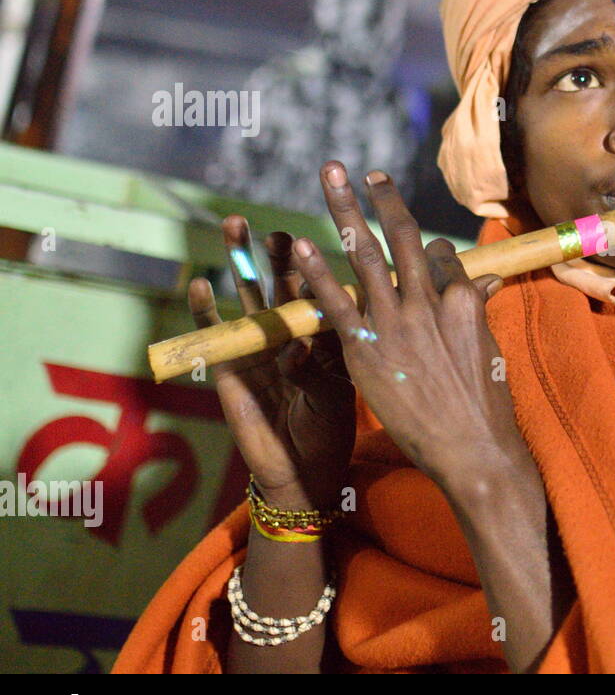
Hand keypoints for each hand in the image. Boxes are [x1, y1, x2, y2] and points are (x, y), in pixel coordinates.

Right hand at [189, 216, 355, 508]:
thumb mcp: (334, 391)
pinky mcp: (229, 365)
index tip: (314, 244)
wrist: (302, 468)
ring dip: (239, 262)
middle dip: (278, 256)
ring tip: (235, 226)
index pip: (317, 292)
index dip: (316, 267)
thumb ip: (320, 364)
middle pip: (281, 285)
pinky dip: (205, 309)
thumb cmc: (328, 428)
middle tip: (276, 230)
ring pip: (247, 295)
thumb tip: (306, 340)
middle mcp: (289, 334)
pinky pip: (214, 331)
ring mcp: (258, 346)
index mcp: (321, 336)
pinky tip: (199, 283)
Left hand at [290, 161, 524, 497]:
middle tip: (365, 171)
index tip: (413, 249)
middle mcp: (430, 301)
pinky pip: (337, 304)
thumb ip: (477, 310)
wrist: (474, 450)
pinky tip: (299, 247)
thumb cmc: (486, 405)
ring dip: (347, 211)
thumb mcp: (489, 349)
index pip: (438, 257)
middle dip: (384, 200)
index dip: (424, 251)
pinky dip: (316, 274)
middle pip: (404, 237)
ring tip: (332, 178)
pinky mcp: (367, 351)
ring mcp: (397, 323)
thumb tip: (486, 281)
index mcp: (463, 299)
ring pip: (369, 255)